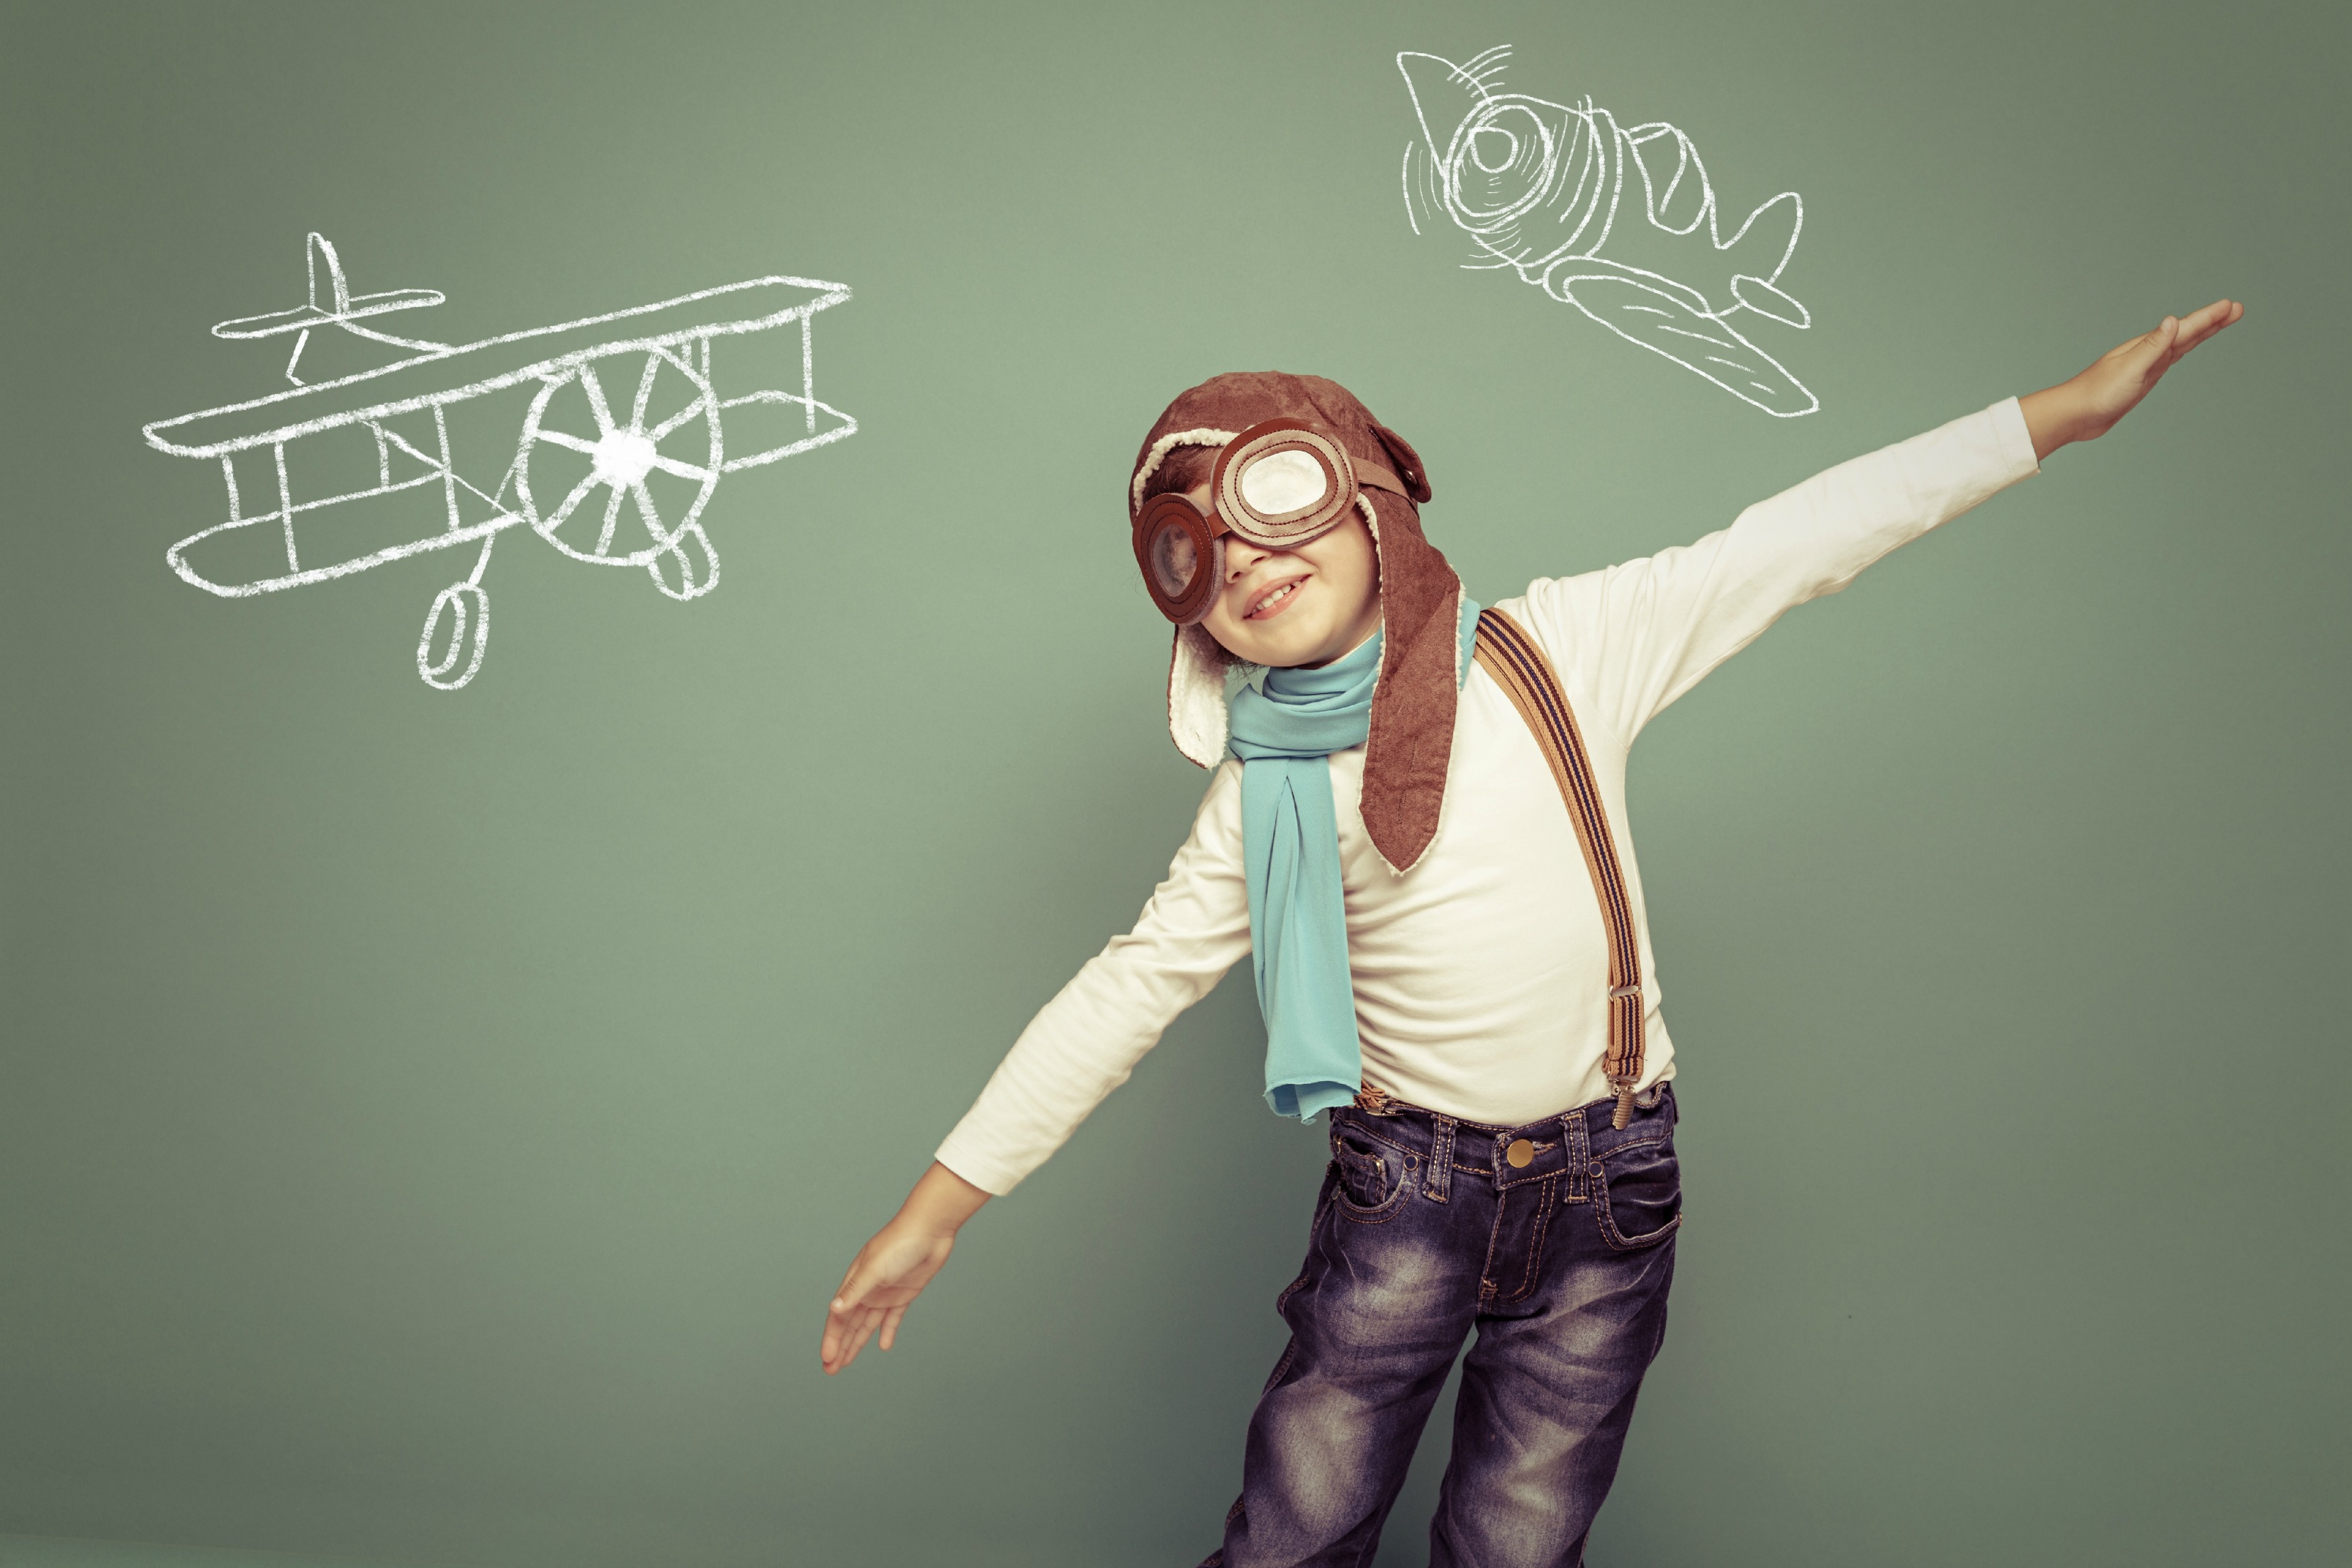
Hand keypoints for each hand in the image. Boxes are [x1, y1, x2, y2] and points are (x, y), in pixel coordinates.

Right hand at [820, 1161, 989, 1374]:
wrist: (931, 1229)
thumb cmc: (900, 1243)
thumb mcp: (874, 1269)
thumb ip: (855, 1291)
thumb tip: (834, 1308)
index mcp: (856, 1281)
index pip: (839, 1316)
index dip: (832, 1338)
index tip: (827, 1360)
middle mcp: (868, 1289)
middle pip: (850, 1324)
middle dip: (840, 1346)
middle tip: (831, 1370)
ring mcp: (886, 1292)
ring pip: (868, 1324)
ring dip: (858, 1343)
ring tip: (847, 1363)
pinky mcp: (905, 1293)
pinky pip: (892, 1318)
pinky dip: (887, 1331)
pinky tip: (884, 1346)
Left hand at [2020, 299, 2243, 459]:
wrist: (2074, 416)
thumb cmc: (2097, 393)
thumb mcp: (2130, 368)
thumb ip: (2153, 346)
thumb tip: (2172, 321)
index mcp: (2146, 346)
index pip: (2185, 328)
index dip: (2209, 317)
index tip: (2232, 305)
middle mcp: (2147, 353)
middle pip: (2187, 333)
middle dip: (2212, 321)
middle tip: (2237, 309)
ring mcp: (2145, 367)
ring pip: (2180, 345)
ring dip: (2200, 334)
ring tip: (2220, 322)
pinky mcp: (2140, 382)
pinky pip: (2168, 362)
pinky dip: (2180, 352)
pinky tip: (2183, 348)